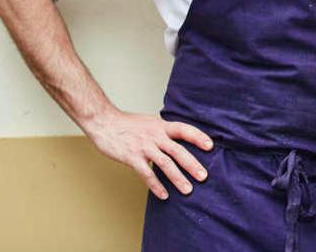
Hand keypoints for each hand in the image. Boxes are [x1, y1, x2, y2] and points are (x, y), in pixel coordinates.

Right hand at [84, 109, 212, 199]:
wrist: (104, 121)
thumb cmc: (128, 124)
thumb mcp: (151, 122)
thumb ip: (164, 131)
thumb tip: (179, 140)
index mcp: (161, 126)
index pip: (184, 129)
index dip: (198, 137)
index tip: (210, 146)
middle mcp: (155, 136)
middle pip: (178, 150)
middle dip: (192, 164)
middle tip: (204, 177)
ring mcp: (144, 147)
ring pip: (165, 163)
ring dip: (178, 178)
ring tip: (188, 190)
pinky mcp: (131, 157)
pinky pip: (146, 173)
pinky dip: (156, 185)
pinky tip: (164, 195)